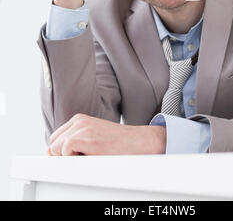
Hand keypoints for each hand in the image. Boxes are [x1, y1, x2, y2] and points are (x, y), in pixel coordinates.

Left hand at [48, 114, 165, 155]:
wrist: (137, 143)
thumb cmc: (117, 145)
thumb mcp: (92, 140)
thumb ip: (72, 143)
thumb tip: (50, 154)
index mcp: (79, 120)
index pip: (55, 138)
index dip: (61, 152)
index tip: (76, 157)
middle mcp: (78, 121)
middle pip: (53, 143)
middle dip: (62, 155)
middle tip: (84, 158)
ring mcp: (81, 127)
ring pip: (56, 148)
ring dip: (69, 158)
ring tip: (89, 156)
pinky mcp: (85, 137)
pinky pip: (64, 151)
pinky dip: (72, 158)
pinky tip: (89, 157)